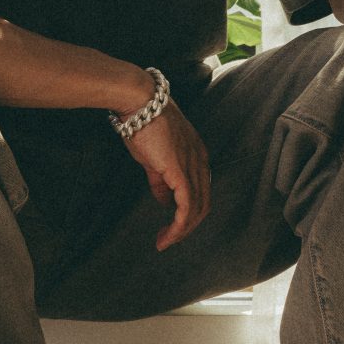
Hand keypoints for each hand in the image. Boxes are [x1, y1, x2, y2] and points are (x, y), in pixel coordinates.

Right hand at [120, 98, 210, 248]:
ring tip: (165, 241)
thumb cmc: (144, 123)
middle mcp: (201, 162)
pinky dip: (178, 226)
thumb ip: (161, 180)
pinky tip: (166, 236)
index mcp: (198, 155)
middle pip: (203, 204)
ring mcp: (193, 166)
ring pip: (196, 209)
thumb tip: (164, 200)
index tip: (172, 225)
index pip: (201, 191)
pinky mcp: (180, 171)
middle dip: (187, 227)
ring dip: (182, 231)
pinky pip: (186, 207)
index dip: (189, 211)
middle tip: (168, 239)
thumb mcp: (154, 157)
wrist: (140, 102)